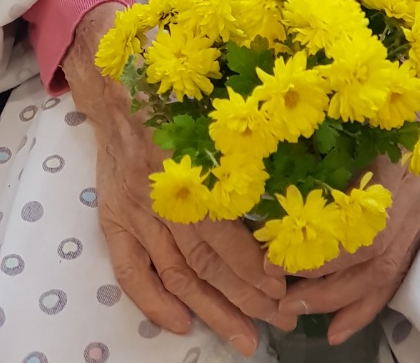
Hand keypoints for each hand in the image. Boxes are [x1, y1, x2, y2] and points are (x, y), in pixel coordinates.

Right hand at [63, 3, 286, 356]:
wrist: (115, 83)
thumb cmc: (179, 89)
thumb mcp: (216, 103)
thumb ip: (249, 134)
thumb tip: (306, 155)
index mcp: (188, 159)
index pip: (222, 227)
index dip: (253, 261)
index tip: (285, 283)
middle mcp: (160, 191)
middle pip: (204, 260)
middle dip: (245, 296)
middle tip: (280, 321)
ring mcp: (134, 209)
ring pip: (175, 273)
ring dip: (211, 309)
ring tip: (244, 337)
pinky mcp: (113, 218)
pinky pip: (130, 271)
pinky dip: (153, 303)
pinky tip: (181, 325)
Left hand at [272, 41, 419, 344]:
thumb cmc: (395, 84)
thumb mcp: (362, 103)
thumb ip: (329, 132)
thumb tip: (269, 156)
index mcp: (400, 160)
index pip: (362, 224)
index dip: (319, 249)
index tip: (275, 257)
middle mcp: (416, 194)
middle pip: (373, 257)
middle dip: (324, 285)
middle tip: (279, 298)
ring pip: (386, 272)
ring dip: (340, 300)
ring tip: (296, 314)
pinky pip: (397, 273)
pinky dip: (367, 304)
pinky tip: (338, 328)